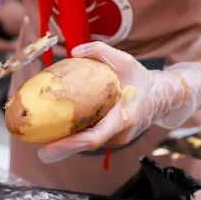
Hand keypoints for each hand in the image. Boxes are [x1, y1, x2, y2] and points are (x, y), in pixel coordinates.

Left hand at [39, 43, 200, 163]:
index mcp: (123, 118)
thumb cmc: (142, 79)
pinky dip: (74, 136)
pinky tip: (55, 130)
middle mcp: (119, 134)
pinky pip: (91, 138)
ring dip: (65, 143)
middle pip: (86, 145)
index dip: (69, 144)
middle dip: (61, 148)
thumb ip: (100, 51)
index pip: (94, 137)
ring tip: (40, 138)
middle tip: (37, 147)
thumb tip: (73, 51)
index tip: (49, 148)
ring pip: (87, 143)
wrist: (163, 97)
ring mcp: (117, 139)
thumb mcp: (125, 60)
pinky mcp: (113, 138)